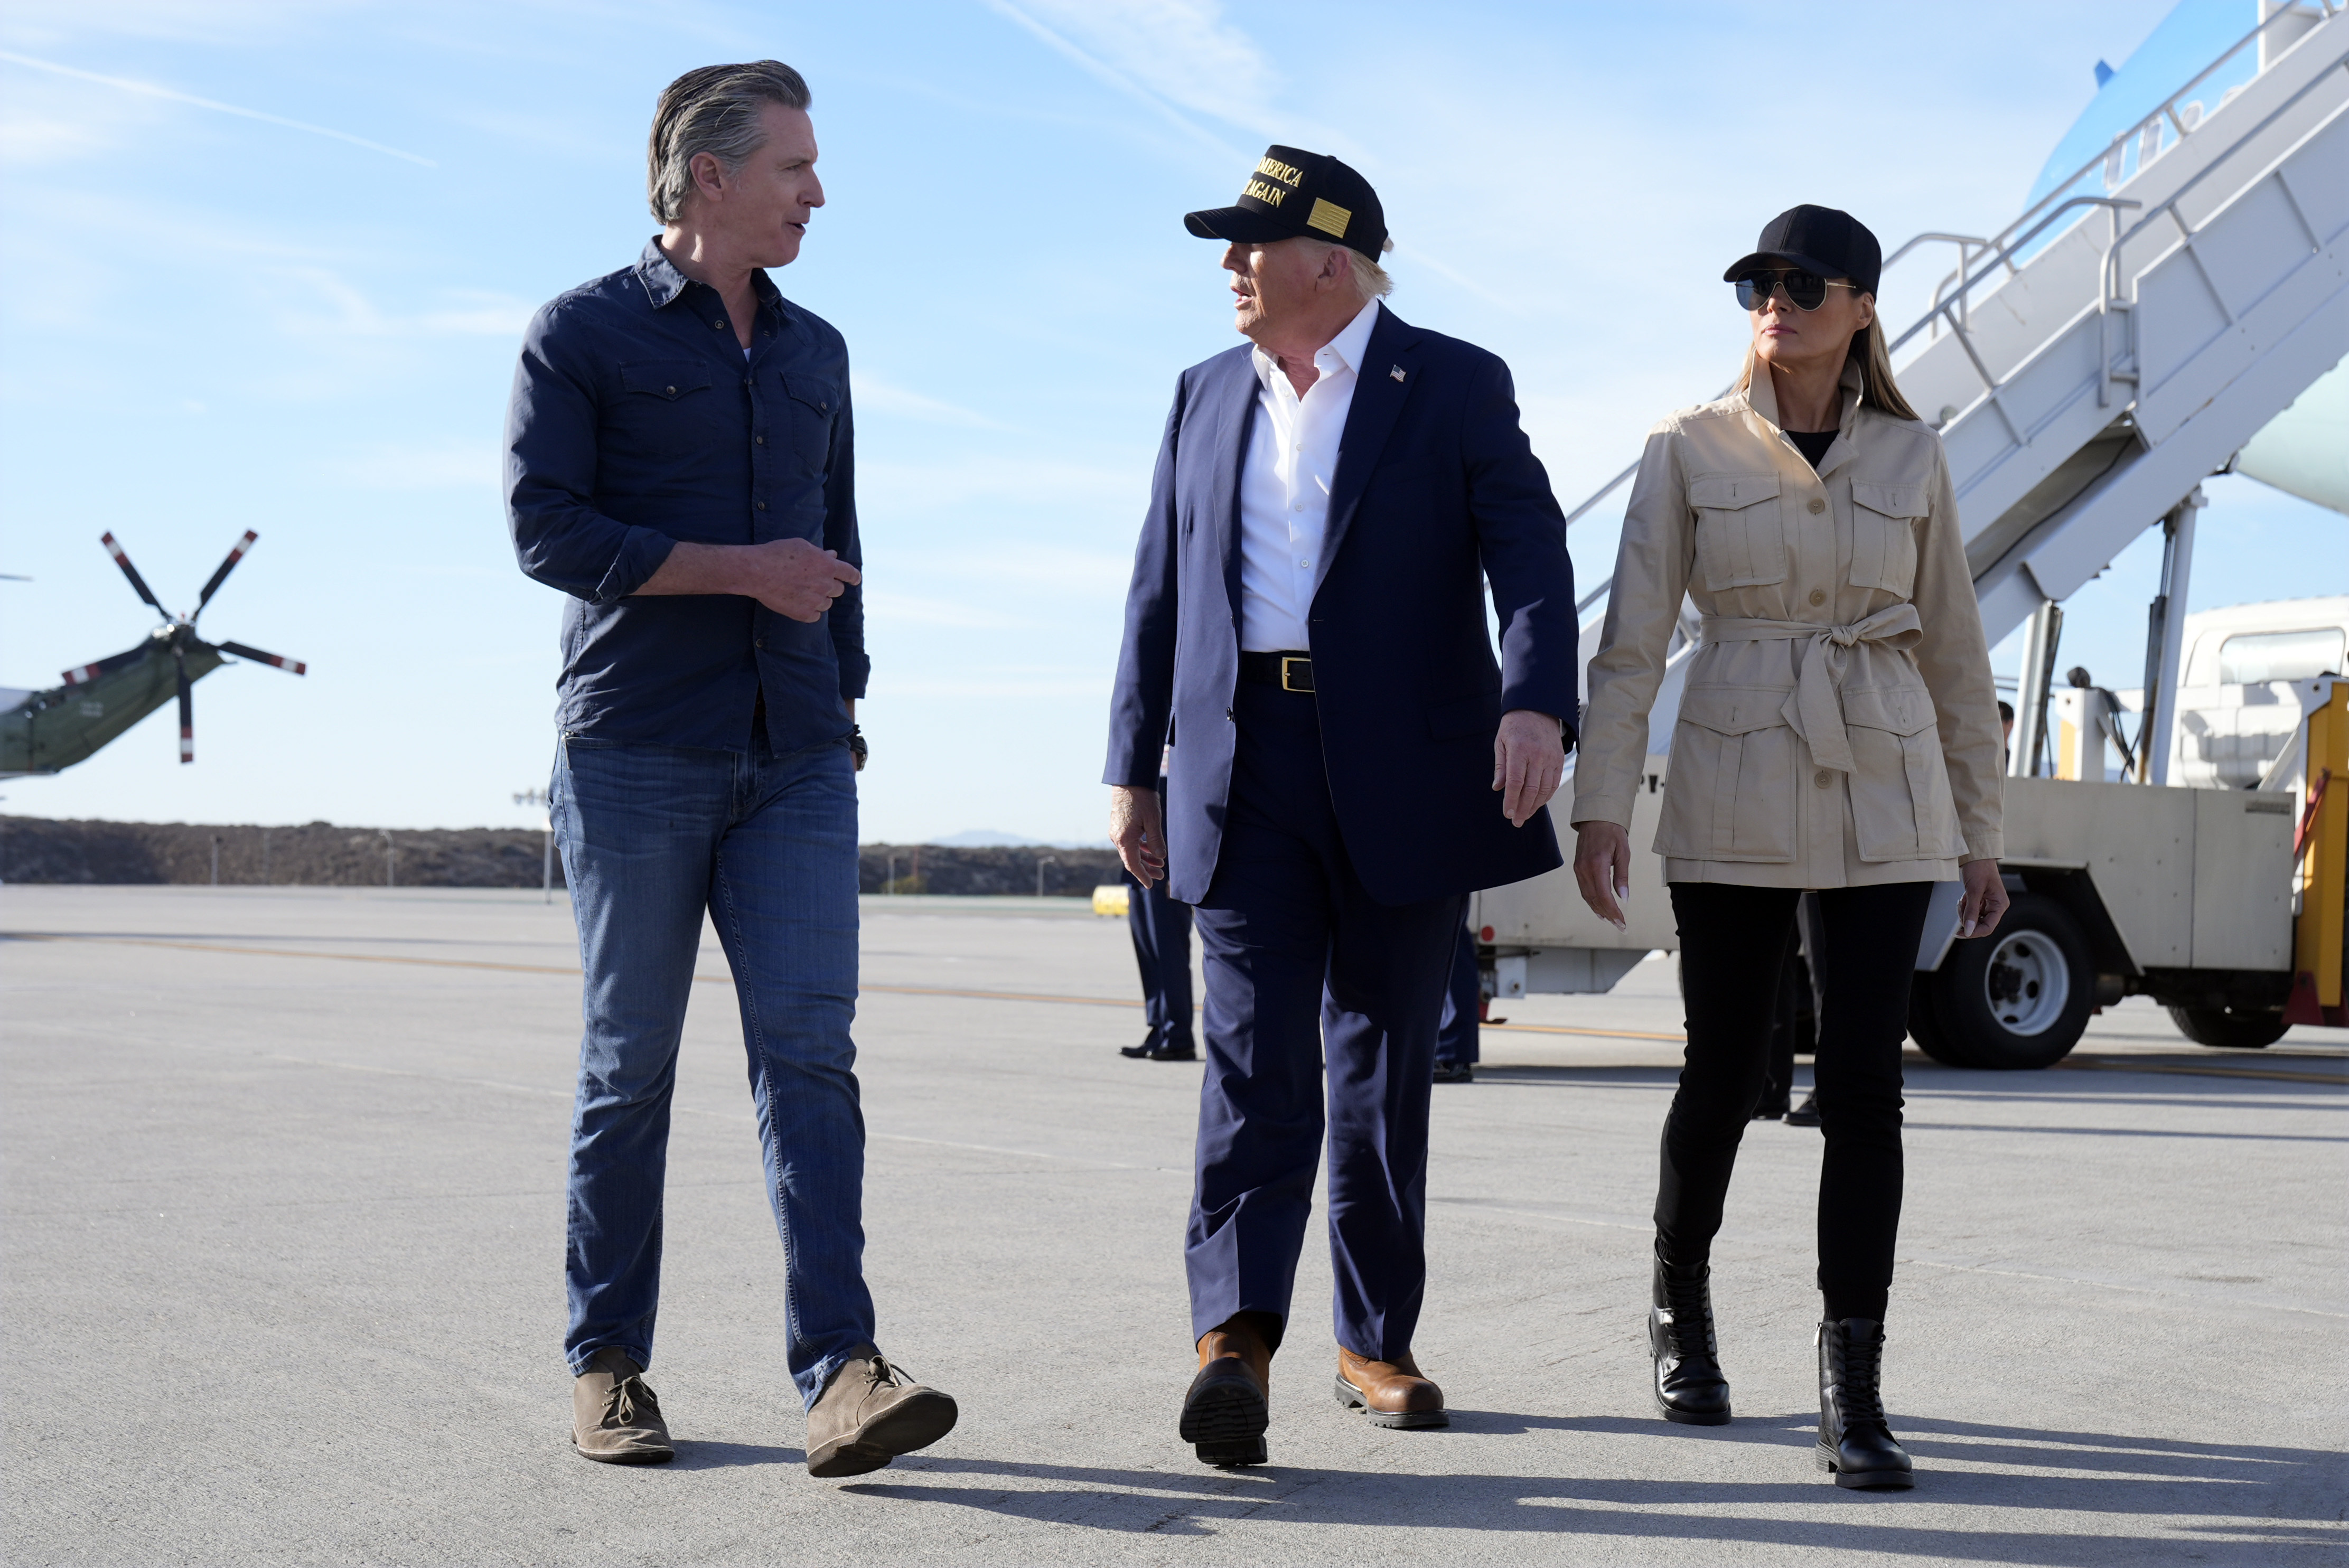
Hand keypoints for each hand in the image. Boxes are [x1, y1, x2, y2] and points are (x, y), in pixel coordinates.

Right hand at [737, 537, 859, 622]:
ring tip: (801, 591)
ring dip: (820, 598)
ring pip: (827, 603)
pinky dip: (810, 611)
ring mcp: (815, 601)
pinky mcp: (803, 614)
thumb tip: (832, 555)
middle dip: (830, 585)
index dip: (853, 577)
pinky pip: (815, 615)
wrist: (757, 571)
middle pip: (838, 590)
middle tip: (814, 582)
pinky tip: (798, 603)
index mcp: (828, 566)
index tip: (854, 580)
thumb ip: (820, 553)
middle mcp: (825, 585)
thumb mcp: (801, 546)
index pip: (850, 574)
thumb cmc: (777, 554)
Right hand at [1110, 785, 1164, 886]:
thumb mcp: (1153, 820)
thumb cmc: (1142, 798)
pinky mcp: (1120, 826)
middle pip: (1132, 860)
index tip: (1151, 885)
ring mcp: (1117, 832)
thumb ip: (1156, 841)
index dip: (1143, 876)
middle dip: (1146, 869)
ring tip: (1159, 863)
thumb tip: (1160, 857)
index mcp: (1124, 839)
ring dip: (1145, 858)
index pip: (1133, 865)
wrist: (1129, 780)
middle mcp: (1117, 838)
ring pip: (1131, 851)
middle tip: (1161, 875)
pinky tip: (1151, 849)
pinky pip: (1130, 842)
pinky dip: (1140, 848)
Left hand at [1493, 709, 1564, 828]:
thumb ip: (1500, 766)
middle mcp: (1537, 755)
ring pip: (1544, 790)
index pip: (1515, 782)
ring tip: (1524, 815)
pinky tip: (1537, 804)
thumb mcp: (1501, 743)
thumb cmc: (1514, 727)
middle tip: (1515, 821)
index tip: (1507, 814)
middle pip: (1531, 790)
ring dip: (1534, 806)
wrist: (1538, 709)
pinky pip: (1553, 783)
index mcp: (1520, 750)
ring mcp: (1551, 758)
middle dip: (1522, 809)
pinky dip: (1546, 796)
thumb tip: (1498, 788)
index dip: (1511, 801)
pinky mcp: (1559, 760)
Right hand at [1572, 820, 1630, 930]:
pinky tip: (1599, 909)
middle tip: (1620, 926)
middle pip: (1595, 899)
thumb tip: (1624, 898)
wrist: (1596, 818)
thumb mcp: (1623, 853)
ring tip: (1611, 921)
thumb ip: (1622, 876)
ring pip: (1588, 897)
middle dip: (1608, 915)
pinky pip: (1584, 890)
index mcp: (1597, 864)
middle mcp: (1584, 869)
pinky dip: (1592, 902)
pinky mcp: (1577, 868)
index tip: (1622, 922)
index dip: (1613, 911)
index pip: (1604, 895)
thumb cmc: (1612, 832)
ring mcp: (1578, 869)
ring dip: (1599, 911)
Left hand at [1958, 859, 2008, 939]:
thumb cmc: (1979, 868)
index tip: (1960, 933)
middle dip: (1967, 918)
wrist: (1976, 855)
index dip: (1974, 932)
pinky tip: (1964, 897)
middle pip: (1980, 924)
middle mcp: (1996, 906)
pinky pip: (1971, 911)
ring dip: (1964, 911)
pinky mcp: (1981, 901)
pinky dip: (1965, 906)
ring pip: (1973, 918)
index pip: (1988, 927)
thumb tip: (1968, 930)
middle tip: (1960, 907)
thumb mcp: (1974, 891)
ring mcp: (1989, 904)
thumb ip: (1971, 912)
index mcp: (2000, 905)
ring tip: (1962, 899)